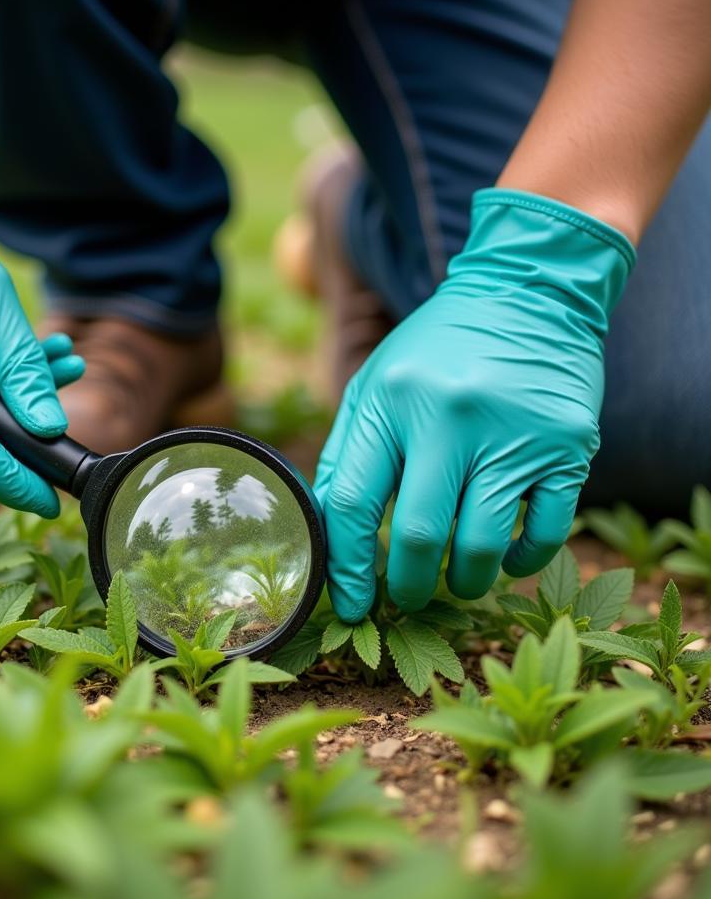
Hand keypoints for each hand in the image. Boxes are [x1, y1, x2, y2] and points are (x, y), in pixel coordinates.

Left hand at [314, 189, 633, 620]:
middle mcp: (451, 416)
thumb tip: (331, 536)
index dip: (347, 567)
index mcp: (392, 401)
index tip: (349, 604)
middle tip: (408, 599)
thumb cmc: (436, 352)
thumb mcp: (375, 385)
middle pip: (422, 536)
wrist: (527, 294)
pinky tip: (506, 557)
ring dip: (467, 581)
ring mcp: (514, 431)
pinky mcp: (568, 445)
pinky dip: (521, 560)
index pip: (352, 503)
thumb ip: (349, 454)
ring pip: (484, 545)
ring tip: (458, 581)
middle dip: (410, 587)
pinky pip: (544, 532)